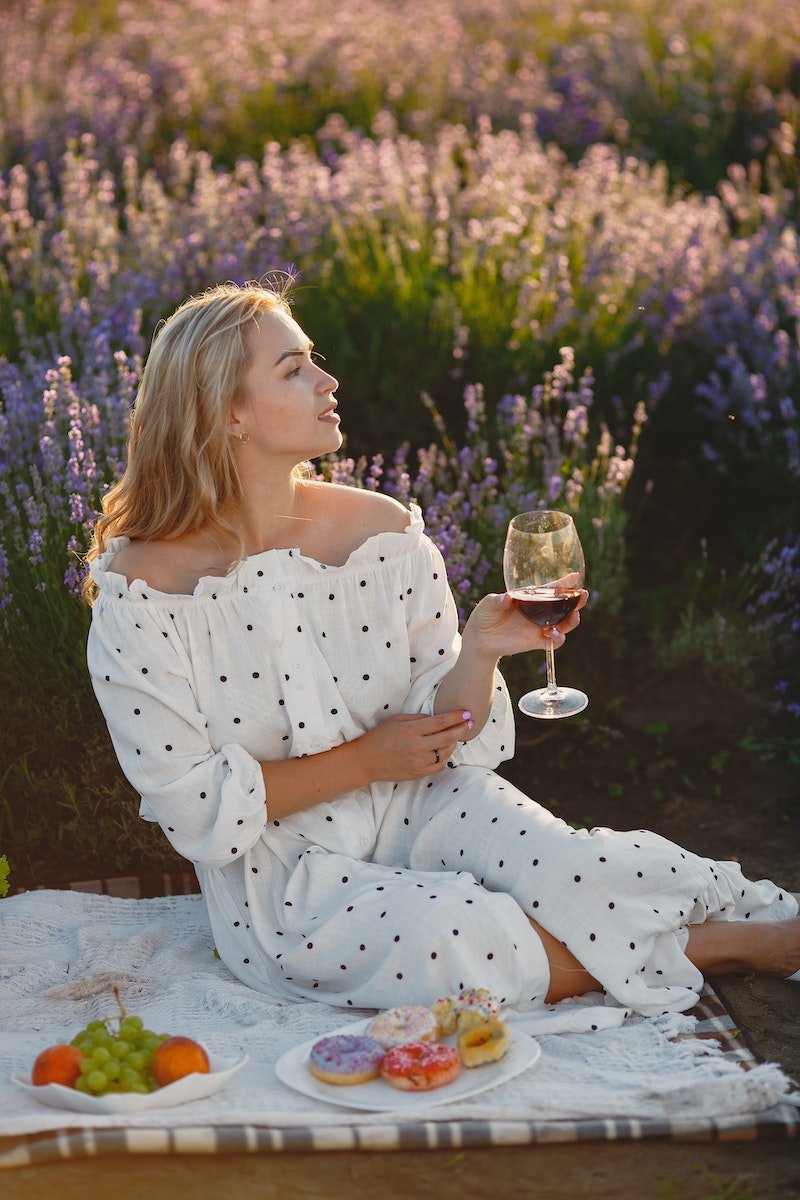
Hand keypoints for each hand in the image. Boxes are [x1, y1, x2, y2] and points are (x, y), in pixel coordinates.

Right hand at [356, 710, 472, 782]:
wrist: (366, 761)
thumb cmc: (379, 737)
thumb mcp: (396, 720)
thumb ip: (417, 718)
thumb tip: (435, 718)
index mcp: (411, 730)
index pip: (439, 722)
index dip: (455, 717)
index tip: (466, 713)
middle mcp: (417, 746)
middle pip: (447, 737)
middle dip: (461, 729)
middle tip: (470, 723)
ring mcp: (418, 762)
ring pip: (445, 752)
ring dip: (453, 743)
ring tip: (455, 736)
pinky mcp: (418, 773)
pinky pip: (439, 766)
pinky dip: (444, 757)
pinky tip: (444, 751)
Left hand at [463, 582, 587, 660]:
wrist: (479, 638)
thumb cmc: (484, 615)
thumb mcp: (487, 604)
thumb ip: (496, 600)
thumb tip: (506, 598)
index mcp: (529, 599)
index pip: (549, 590)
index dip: (562, 583)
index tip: (574, 576)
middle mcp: (537, 612)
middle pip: (562, 606)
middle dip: (575, 601)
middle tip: (582, 596)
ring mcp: (538, 627)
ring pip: (562, 624)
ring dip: (571, 621)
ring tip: (574, 616)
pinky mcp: (535, 642)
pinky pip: (552, 642)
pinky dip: (558, 639)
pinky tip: (555, 634)